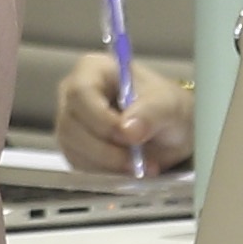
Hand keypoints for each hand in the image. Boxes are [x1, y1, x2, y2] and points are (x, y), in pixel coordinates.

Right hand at [54, 49, 191, 175]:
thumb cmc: (167, 107)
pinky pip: (79, 166)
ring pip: (72, 149)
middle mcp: (74, 94)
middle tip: (138, 162)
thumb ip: (151, 113)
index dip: (101, 118)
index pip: (81, 92)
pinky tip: (128, 170)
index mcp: (93, 70)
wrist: (170, 131)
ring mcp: (71, 122)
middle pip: (71, 124)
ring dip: (107, 165)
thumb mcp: (169, 105)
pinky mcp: (74, 148)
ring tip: (141, 166)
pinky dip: (105, 173)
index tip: (129, 137)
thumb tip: (129, 130)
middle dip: (105, 149)